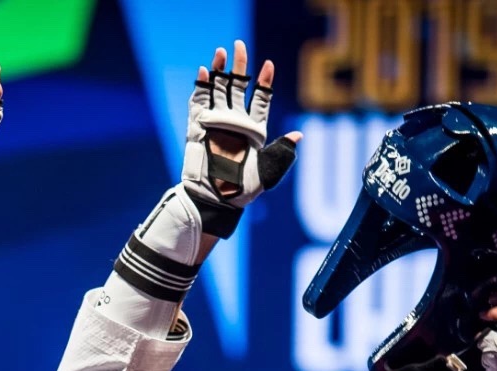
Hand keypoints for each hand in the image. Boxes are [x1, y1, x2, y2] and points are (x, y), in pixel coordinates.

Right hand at [181, 40, 300, 236]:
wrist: (218, 198)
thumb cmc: (245, 189)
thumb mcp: (270, 169)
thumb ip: (283, 151)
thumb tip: (299, 134)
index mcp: (254, 130)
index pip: (261, 100)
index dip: (264, 82)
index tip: (268, 65)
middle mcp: (235, 123)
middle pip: (238, 88)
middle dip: (239, 66)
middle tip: (239, 45)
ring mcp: (216, 123)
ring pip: (218, 90)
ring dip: (219, 70)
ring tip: (220, 51)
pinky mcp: (197, 128)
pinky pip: (198, 103)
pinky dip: (200, 87)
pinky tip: (202, 71)